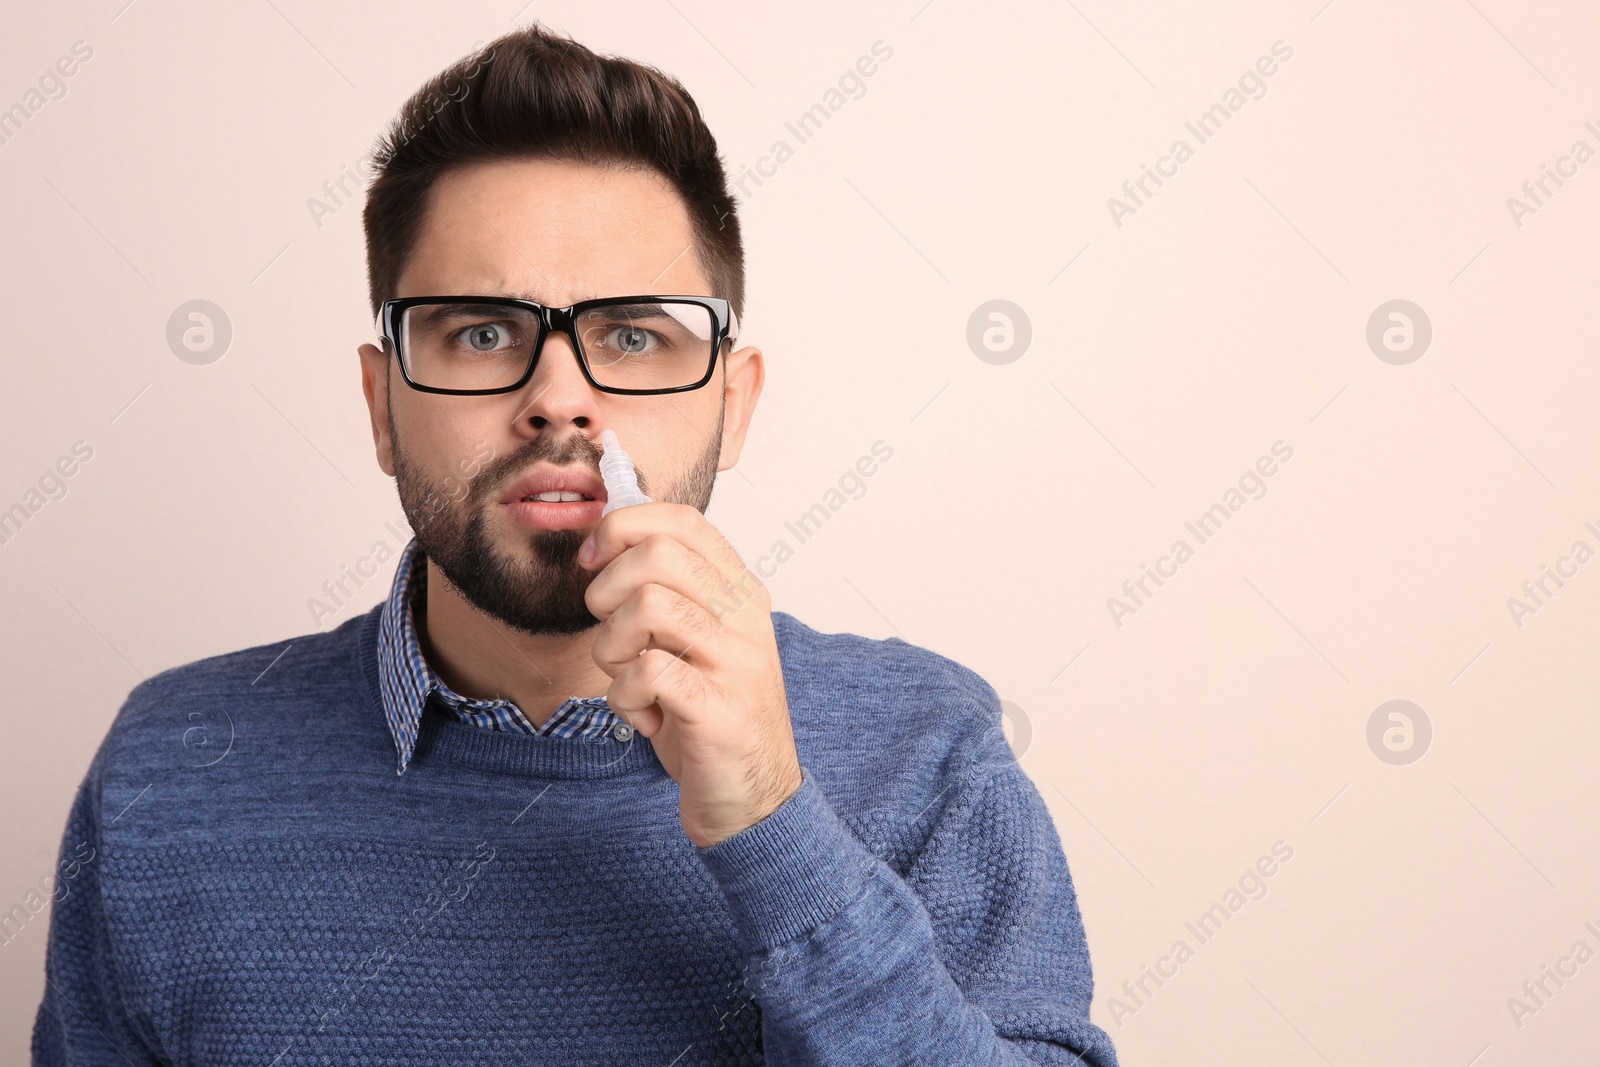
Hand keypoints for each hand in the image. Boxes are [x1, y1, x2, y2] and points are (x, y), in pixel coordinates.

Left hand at [579, 503, 802, 846]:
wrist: (754, 801)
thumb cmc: (710, 716)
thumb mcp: (693, 642)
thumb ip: (666, 592)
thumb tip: (607, 539)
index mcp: (741, 593)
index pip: (683, 522)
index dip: (623, 528)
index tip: (593, 562)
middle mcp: (746, 619)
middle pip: (660, 554)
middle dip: (607, 588)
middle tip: (611, 630)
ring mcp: (737, 663)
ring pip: (648, 606)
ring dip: (612, 646)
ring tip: (627, 678)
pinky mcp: (718, 710)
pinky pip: (647, 672)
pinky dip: (625, 696)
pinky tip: (644, 716)